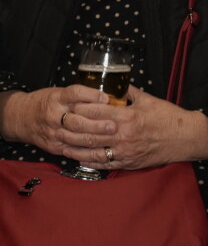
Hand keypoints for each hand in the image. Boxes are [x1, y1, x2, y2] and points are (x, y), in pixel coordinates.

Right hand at [0, 85, 108, 154]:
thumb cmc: (44, 103)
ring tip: (111, 137)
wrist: (20, 117)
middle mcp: (53, 115)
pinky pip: (73, 150)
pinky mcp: (53, 146)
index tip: (106, 98)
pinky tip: (100, 150)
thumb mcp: (57, 93)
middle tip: (114, 125)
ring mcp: (53, 132)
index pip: (74, 94)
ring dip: (96, 138)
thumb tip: (106, 99)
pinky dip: (88, 151)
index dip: (91, 95)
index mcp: (55, 98)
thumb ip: (77, 97)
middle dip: (98, 124)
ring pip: (77, 137)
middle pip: (78, 120)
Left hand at [62, 86, 205, 169]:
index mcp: (127, 116)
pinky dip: (90, 161)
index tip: (67, 105)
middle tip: (57, 125)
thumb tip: (113, 82)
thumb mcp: (147, 100)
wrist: (187, 137)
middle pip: (90, 132)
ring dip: (75, 148)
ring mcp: (126, 150)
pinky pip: (105, 163)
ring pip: (94, 150)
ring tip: (61, 144)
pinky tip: (79, 158)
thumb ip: (127, 92)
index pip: (95, 111)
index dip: (78, 108)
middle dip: (71, 129)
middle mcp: (124, 135)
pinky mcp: (129, 162)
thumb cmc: (168, 117)